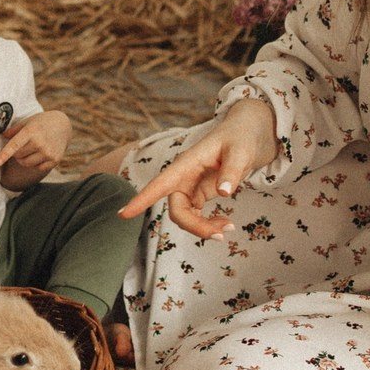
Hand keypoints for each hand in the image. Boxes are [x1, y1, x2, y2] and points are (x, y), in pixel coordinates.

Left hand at [0, 110, 71, 174]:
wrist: (63, 125)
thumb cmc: (42, 122)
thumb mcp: (28, 121)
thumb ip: (14, 130)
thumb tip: (2, 136)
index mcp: (31, 131)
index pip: (15, 145)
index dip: (5, 154)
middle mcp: (40, 143)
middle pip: (18, 156)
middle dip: (16, 152)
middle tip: (22, 145)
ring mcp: (48, 153)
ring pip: (26, 163)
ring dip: (24, 159)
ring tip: (30, 149)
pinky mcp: (54, 160)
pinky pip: (37, 167)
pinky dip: (35, 163)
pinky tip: (40, 153)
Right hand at [117, 98, 278, 237]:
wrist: (247, 134)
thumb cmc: (240, 137)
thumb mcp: (240, 151)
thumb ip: (232, 171)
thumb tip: (224, 193)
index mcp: (186, 163)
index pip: (160, 184)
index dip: (142, 199)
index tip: (123, 214)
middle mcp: (183, 177)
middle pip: (176, 209)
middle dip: (194, 226)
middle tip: (221, 235)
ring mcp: (190, 186)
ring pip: (185, 215)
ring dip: (203, 228)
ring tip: (228, 229)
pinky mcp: (199, 193)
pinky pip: (196, 215)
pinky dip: (208, 224)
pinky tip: (225, 225)